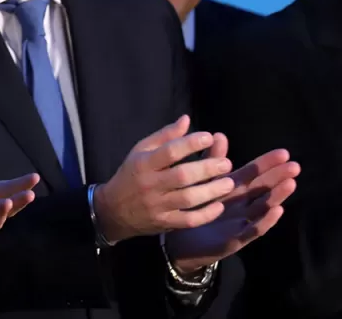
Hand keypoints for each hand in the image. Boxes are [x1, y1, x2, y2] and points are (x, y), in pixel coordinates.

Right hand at [92, 115, 234, 242]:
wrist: (112, 210)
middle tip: (226, 164)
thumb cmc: (131, 176)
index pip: (169, 151)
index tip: (209, 137)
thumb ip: (164, 136)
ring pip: (188, 198)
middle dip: (207, 168)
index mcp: (144, 163)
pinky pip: (188, 220)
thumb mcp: (140, 151)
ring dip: (212, 190)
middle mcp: (150, 184)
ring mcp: (157, 205)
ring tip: (229, 183)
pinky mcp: (164, 222)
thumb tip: (187, 119)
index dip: (190, 143)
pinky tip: (219, 206)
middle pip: (182, 175)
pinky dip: (206, 214)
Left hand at [165, 133, 299, 273]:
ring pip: (261, 209)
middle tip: (295, 166)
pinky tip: (276, 210)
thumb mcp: (202, 183)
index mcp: (231, 191)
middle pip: (262, 190)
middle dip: (278, 178)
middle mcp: (239, 207)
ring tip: (290, 184)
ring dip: (276, 197)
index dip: (267, 164)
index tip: (284, 153)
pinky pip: (251, 231)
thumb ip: (210, 160)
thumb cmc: (192, 210)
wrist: (177, 243)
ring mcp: (239, 224)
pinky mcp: (233, 241)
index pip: (252, 174)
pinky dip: (264, 221)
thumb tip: (219, 134)